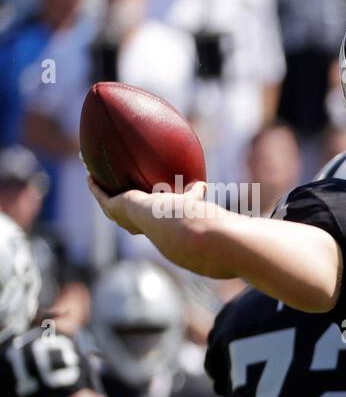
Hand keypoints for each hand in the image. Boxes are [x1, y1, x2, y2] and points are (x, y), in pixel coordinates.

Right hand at [88, 176, 208, 234]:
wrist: (169, 220)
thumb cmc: (183, 215)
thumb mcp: (189, 201)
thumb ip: (195, 193)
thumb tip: (204, 185)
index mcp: (149, 223)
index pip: (139, 217)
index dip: (135, 210)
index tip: (134, 200)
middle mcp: (131, 222)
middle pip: (117, 210)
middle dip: (111, 199)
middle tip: (108, 188)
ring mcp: (120, 216)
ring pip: (104, 200)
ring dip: (98, 188)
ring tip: (93, 176)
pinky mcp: (112, 207)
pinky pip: (99, 193)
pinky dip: (94, 184)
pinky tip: (90, 173)